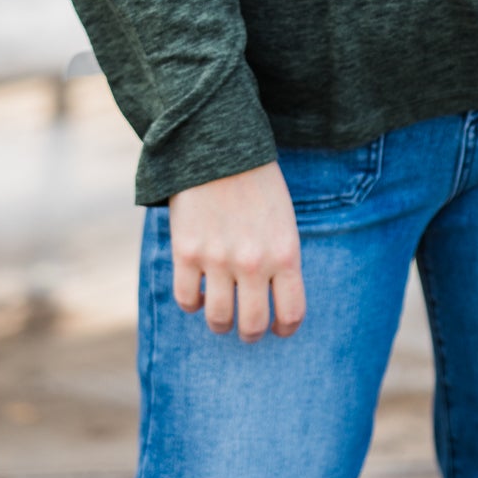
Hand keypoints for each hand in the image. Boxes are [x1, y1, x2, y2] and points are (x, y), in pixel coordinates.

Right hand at [168, 160, 304, 341]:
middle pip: (252, 326)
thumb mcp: (283, 219)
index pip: (292, 313)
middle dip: (250, 333)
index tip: (278, 328)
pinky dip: (192, 302)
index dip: (285, 328)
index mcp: (285, 252)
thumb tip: (274, 297)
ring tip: (221, 314)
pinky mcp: (186, 252)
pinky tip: (197, 291)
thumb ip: (280, 257)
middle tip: (246, 328)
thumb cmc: (257, 182)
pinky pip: (186, 299)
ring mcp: (218, 259)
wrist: (219, 145)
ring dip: (220, 322)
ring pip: (218, 319)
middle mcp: (253, 262)